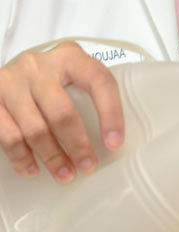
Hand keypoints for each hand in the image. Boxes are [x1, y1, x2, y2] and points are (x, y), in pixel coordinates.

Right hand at [0, 41, 123, 181]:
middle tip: (88, 166)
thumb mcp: (72, 74)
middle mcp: (38, 66)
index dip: (110, 113)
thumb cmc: (50, 77)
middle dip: (78, 145)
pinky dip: (21, 158)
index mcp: (69, 57)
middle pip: (62, 112)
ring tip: (64, 174)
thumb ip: (90, 95)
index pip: (98, 81)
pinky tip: (32, 169)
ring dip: (51, 157)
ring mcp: (11, 82)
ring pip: (34, 128)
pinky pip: (7, 135)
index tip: (115, 143)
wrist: (12, 69)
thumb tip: (111, 141)